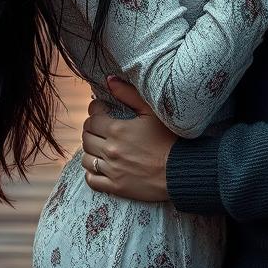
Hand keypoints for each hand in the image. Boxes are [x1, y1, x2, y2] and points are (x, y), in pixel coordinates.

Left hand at [81, 76, 174, 201]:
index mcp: (117, 129)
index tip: (100, 110)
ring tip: (99, 146)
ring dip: (90, 151)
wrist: (180, 170)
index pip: (92, 118)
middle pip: (87, 137)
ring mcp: (112, 170)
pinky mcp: (116, 187)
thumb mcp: (151, 111)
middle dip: (91, 130)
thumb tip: (109, 79)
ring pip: (86, 159)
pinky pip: (92, 180)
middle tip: (99, 127)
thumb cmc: (169, 138)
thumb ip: (128, 93)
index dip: (95, 112)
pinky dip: (91, 173)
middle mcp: (110, 150)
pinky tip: (99, 166)